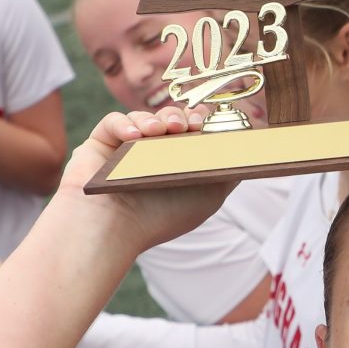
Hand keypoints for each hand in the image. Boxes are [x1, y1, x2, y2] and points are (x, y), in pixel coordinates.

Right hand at [57, 106, 236, 253]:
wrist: (115, 231)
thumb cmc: (162, 217)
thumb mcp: (209, 195)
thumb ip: (229, 171)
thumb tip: (250, 150)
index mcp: (173, 162)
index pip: (188, 130)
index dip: (198, 120)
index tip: (207, 121)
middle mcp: (149, 155)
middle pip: (167, 119)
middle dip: (179, 116)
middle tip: (185, 125)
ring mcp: (122, 148)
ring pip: (142, 117)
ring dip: (154, 119)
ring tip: (160, 131)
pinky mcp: (98, 144)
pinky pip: (112, 122)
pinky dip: (125, 124)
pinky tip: (136, 136)